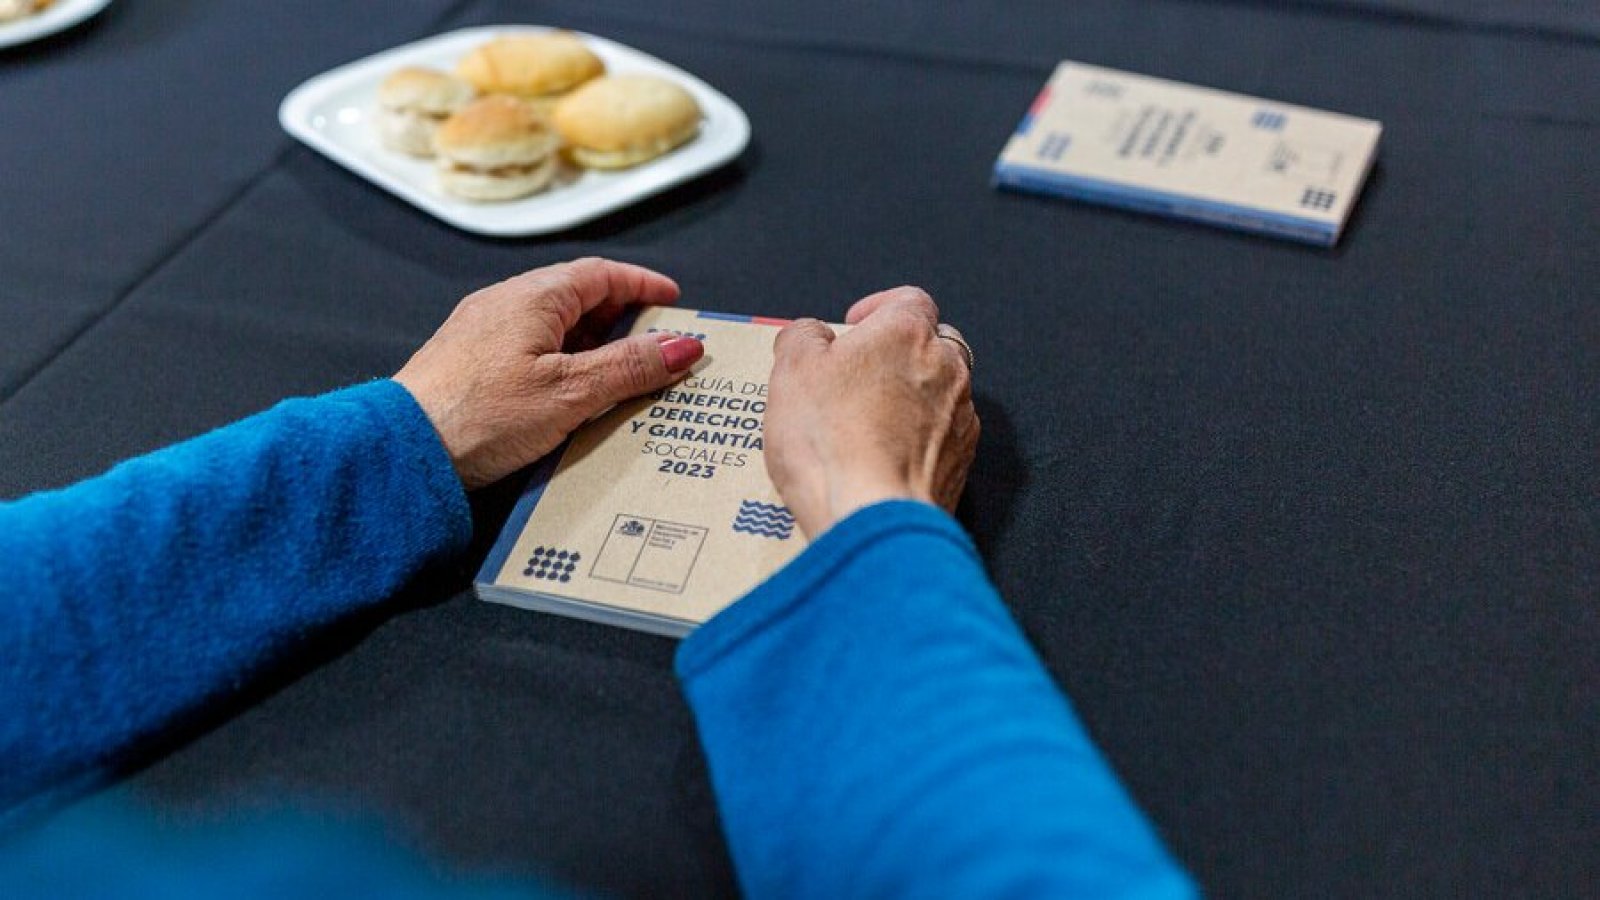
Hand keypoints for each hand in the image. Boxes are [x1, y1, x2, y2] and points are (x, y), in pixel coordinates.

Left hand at [395, 258, 703, 489]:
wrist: (401, 451)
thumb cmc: (478, 415)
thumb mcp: (570, 392)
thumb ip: (629, 367)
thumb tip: (682, 346)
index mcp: (531, 297)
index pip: (599, 274)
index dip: (641, 284)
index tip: (672, 300)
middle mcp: (504, 306)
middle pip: (577, 299)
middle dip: (621, 318)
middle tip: (657, 345)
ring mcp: (482, 336)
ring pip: (552, 328)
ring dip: (592, 346)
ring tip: (622, 379)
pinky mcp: (470, 367)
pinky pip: (529, 352)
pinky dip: (562, 365)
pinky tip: (572, 399)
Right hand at [764, 287, 978, 536]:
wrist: (870, 515)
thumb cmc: (831, 441)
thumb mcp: (791, 370)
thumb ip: (802, 337)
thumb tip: (811, 335)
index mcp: (907, 332)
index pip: (908, 299)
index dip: (879, 308)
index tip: (855, 325)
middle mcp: (946, 367)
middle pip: (930, 344)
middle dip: (897, 354)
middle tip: (857, 375)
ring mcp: (960, 417)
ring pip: (940, 391)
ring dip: (911, 398)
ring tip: (866, 423)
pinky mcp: (963, 462)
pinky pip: (943, 436)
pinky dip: (919, 439)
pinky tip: (885, 457)